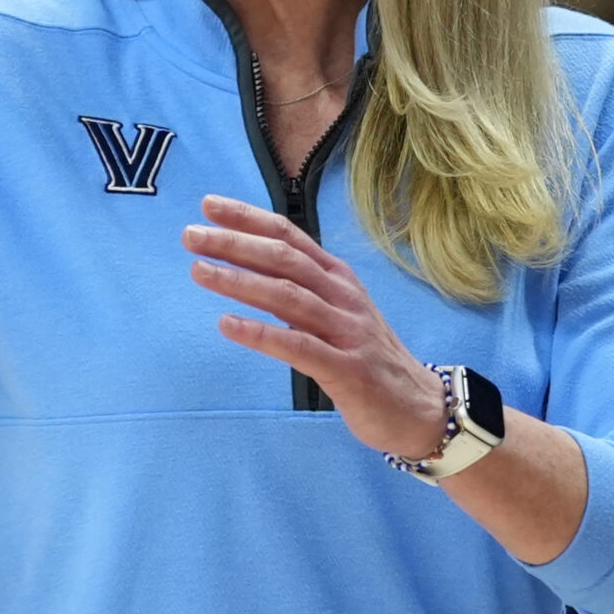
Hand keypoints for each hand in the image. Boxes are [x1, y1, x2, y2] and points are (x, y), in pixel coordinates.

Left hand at [184, 194, 448, 459]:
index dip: (248, 218)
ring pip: (288, 297)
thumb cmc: (369, 359)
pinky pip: (298, 347)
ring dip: (241, 281)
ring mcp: (346, 332)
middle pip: (284, 259)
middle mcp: (343, 297)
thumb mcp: (339, 313)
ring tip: (199, 272)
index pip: (289, 236)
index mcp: (338, 278)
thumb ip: (302, 290)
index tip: (208, 206)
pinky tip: (227, 325)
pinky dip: (261, 334)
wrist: (423, 408)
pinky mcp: (347, 371)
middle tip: (190, 236)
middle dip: (235, 243)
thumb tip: (251, 270)